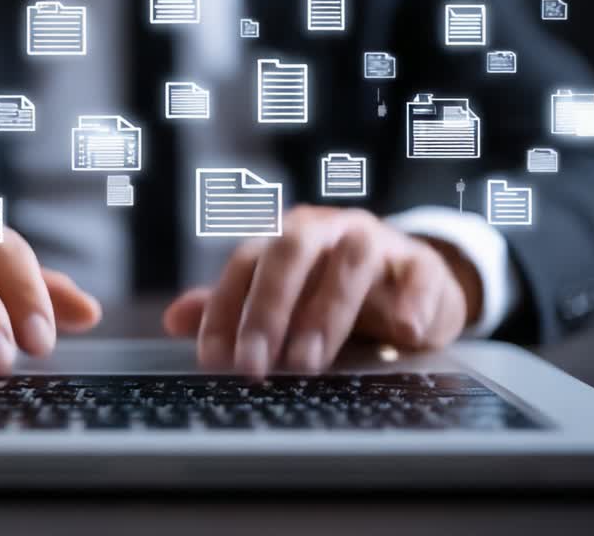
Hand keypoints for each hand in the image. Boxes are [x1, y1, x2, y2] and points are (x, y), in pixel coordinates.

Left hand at [162, 206, 481, 378]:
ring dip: (326, 312)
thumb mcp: (283, 299)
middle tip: (255, 364)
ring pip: (350, 260)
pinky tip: (402, 332)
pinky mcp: (420, 262)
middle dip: (267, 310)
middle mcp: (325, 230)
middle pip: (290, 254)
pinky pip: (418, 273)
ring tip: (308, 361)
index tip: (212, 358)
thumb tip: (173, 321)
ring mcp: (376, 240)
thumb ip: (233, 306)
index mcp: (285, 237)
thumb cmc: (334, 289)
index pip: (245, 264)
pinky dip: (410, 301)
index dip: (224, 310)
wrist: (411, 279)